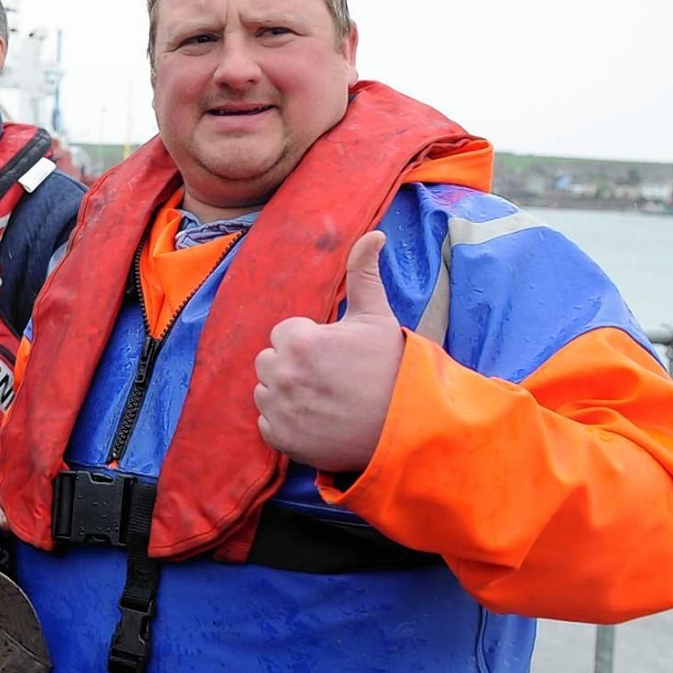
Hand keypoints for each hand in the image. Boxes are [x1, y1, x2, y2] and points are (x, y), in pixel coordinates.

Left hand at [253, 231, 402, 472]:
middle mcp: (283, 374)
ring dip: (286, 394)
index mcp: (300, 342)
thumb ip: (363, 274)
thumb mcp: (377, 318)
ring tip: (324, 400)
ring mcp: (279, 409)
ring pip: (266, 391)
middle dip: (293, 366)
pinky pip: (268, 423)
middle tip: (330, 379)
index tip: (336, 356)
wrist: (406, 427)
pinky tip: (317, 422)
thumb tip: (373, 234)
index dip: (310, 342)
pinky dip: (286, 424)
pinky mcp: (280, 438)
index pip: (284, 333)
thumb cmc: (390, 369)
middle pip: (270, 361)